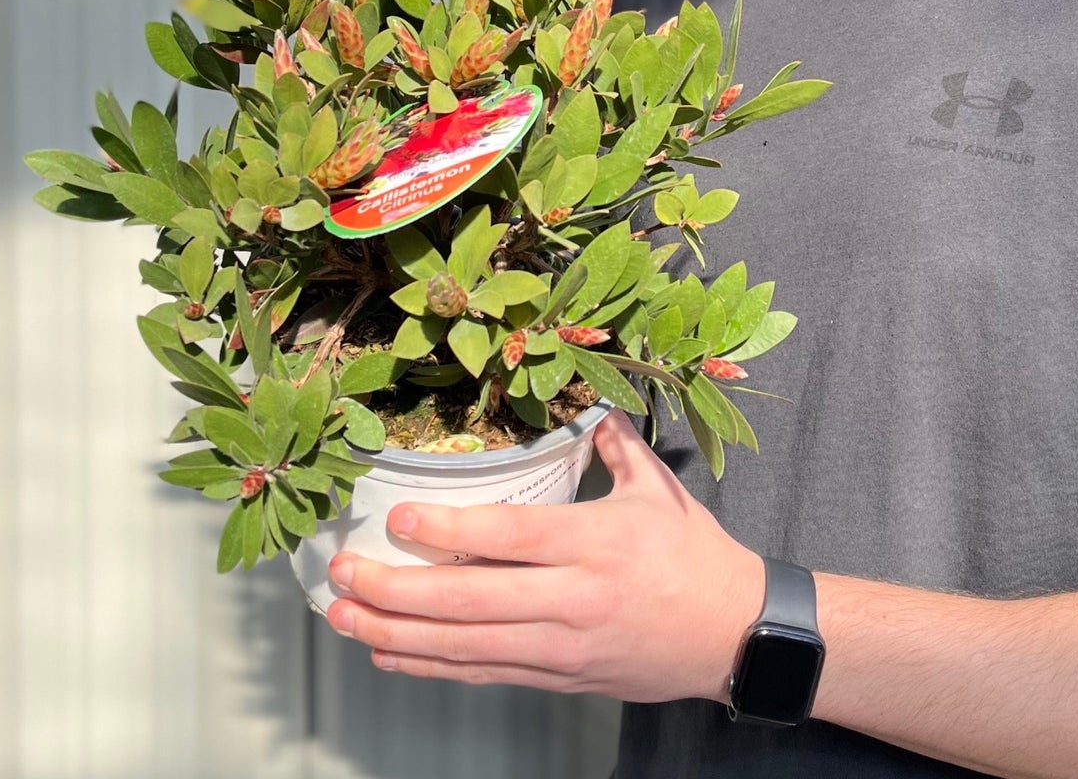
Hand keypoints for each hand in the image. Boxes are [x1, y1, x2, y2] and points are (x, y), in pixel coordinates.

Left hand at [324, 409, 765, 700]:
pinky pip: (485, 673)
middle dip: (396, 591)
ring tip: (345, 618)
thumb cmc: (695, 555)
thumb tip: (585, 399)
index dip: (450, 532)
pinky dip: (433, 666)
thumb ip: (614, 441)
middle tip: (344, 574)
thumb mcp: (658, 489)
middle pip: (469, 601)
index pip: (510, 538)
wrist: (733, 635)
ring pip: (466, 646)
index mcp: (596, 543)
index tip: (400, 519)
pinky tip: (392, 656)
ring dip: (397, 635)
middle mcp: (572, 599)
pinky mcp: (560, 677)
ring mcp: (562, 646)